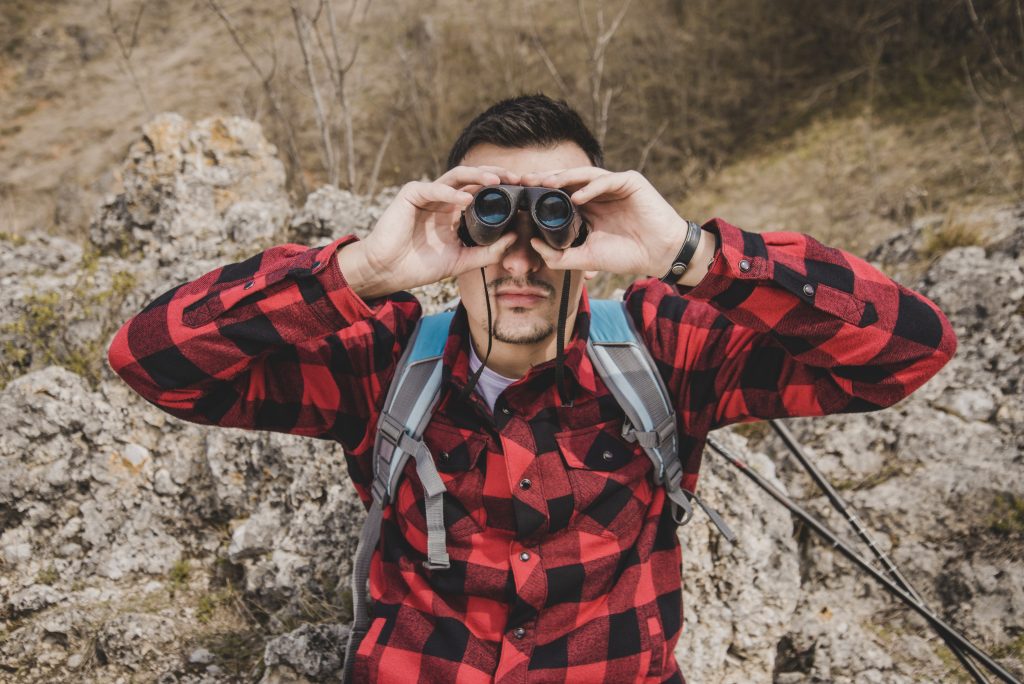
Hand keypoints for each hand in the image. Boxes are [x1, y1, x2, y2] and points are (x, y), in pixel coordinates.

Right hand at [358, 166, 521, 291]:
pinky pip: (433, 188)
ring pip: (457, 176)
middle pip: (474, 178)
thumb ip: (487, 251)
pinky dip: (450, 193)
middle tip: (517, 178)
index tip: (523, 191)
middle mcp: (444, 198)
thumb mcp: (462, 261)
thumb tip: (515, 238)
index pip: (483, 192)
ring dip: (478, 175)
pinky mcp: (411, 193)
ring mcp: (428, 193)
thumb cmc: (420, 266)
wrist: (388, 272)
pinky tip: (465, 200)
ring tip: (497, 180)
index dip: (503, 189)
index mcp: (455, 210)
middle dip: (496, 175)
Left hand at [518, 168, 690, 276]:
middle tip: (523, 181)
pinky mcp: (630, 181)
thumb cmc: (626, 255)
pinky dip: (591, 187)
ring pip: (583, 175)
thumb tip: (532, 244)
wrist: (659, 255)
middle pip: (567, 180)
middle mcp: (598, 193)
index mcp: (587, 208)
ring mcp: (613, 185)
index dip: (540, 193)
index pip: (559, 194)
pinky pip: (606, 180)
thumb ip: (560, 255)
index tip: (518, 196)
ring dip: (564, 178)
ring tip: (545, 183)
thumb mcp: (587, 258)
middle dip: (545, 180)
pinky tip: (576, 197)